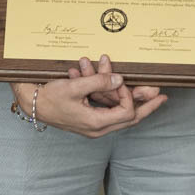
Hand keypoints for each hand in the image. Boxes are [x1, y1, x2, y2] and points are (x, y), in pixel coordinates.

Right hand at [15, 55, 167, 137]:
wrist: (32, 103)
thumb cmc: (50, 98)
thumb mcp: (74, 86)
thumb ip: (99, 82)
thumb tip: (119, 78)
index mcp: (96, 123)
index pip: (126, 113)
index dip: (129, 95)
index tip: (120, 80)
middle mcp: (97, 127)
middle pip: (129, 118)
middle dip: (146, 104)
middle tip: (162, 96)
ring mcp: (94, 124)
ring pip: (116, 109)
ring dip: (116, 89)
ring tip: (109, 66)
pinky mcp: (89, 117)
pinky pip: (104, 104)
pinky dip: (104, 90)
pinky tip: (93, 72)